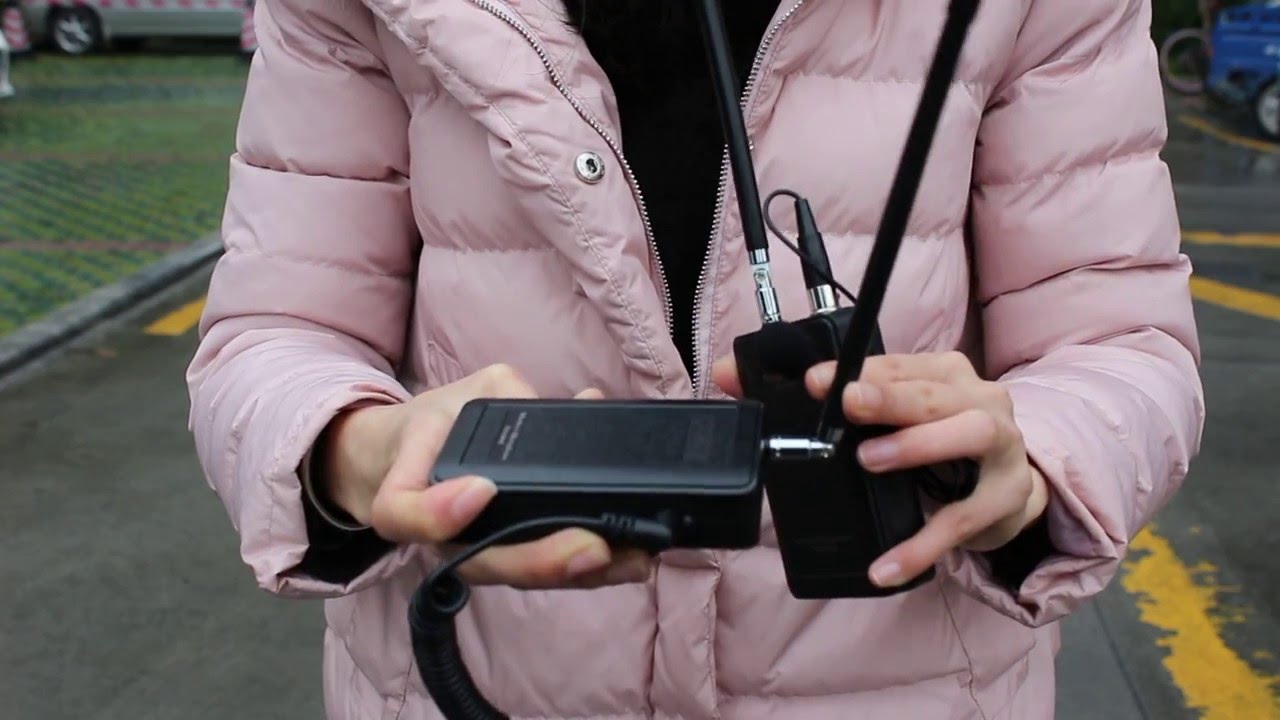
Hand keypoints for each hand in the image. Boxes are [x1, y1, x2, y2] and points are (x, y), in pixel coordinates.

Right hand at [319, 364, 652, 589]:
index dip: (439, 512)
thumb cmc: (436, 425)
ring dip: (580, 575)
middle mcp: (442, 537)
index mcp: (408, 493)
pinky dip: (591, 570)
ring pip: (521, 578)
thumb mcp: (461, 391)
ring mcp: (477, 555)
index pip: (404, 514)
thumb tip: (581, 406)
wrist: (411, 459)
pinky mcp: (511, 558)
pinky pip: (545, 571)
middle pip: (483, 565)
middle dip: (542, 560)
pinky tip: (633, 559)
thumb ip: (509, 393)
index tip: (482, 489)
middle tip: (594, 547)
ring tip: (631, 558)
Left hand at [712, 351, 1048, 588]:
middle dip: (890, 397)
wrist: (1012, 487)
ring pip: (966, 436)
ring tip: (869, 462)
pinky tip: (886, 566)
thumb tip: (729, 375)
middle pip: (935, 392)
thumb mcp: (887, 415)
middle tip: (846, 405)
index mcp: (944, 372)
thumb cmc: (938, 442)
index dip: (857, 371)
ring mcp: (1001, 446)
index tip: (815, 381)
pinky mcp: (1006, 497)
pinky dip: (921, 544)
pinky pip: (962, 521)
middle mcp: (979, 399)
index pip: (897, 364)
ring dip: (917, 446)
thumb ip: (815, 398)